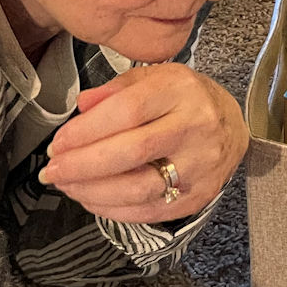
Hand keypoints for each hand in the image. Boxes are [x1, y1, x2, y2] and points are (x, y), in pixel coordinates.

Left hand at [39, 63, 247, 224]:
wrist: (233, 126)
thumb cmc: (187, 99)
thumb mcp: (155, 77)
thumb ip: (116, 89)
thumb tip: (82, 107)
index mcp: (180, 90)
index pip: (128, 111)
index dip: (86, 131)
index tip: (58, 143)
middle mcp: (195, 126)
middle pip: (131, 152)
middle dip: (82, 165)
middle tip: (52, 171)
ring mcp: (200, 165)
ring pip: (139, 187)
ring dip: (93, 191)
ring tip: (68, 185)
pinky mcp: (198, 195)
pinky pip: (149, 210)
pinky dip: (113, 209)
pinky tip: (92, 199)